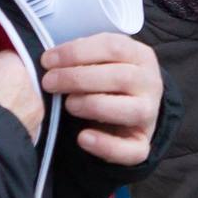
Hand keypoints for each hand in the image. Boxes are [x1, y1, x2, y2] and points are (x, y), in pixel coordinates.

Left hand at [39, 34, 163, 166]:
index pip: (114, 47)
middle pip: (121, 76)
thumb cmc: (105, 81)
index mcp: (140, 56)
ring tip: (69, 105)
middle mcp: (150, 83)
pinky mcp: (142, 144)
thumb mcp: (99, 60)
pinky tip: (83, 137)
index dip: (77, 52)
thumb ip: (81, 55)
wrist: (127, 113)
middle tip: (49, 83)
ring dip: (94, 105)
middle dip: (78, 78)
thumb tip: (49, 57)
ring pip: (132, 110)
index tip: (47, 60)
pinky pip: (131, 150)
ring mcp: (149, 114)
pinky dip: (106, 145)